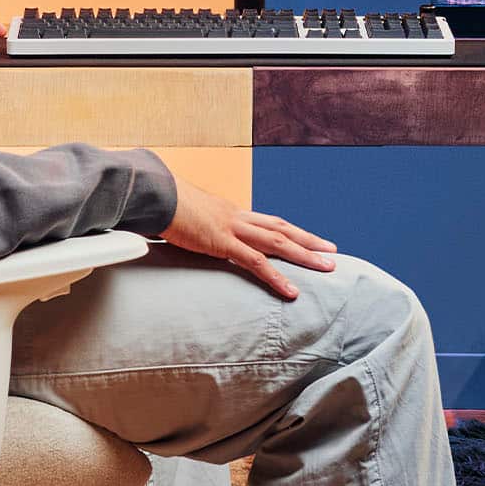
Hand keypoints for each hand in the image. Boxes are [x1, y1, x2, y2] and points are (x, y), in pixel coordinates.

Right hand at [157, 177, 336, 299]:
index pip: (268, 221)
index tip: (308, 239)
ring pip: (279, 242)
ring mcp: (232, 228)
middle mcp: (237, 216)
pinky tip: (292, 291)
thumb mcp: (185, 217)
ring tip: (328, 267)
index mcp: (230, 212)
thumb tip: (192, 235)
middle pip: (282, 228)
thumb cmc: (162, 205)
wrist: (152, 194)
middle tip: (332, 251)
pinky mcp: (223, 242)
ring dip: (306, 255)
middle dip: (309, 240)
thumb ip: (194, 227)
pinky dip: (277, 277)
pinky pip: (256, 262)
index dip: (291, 230)